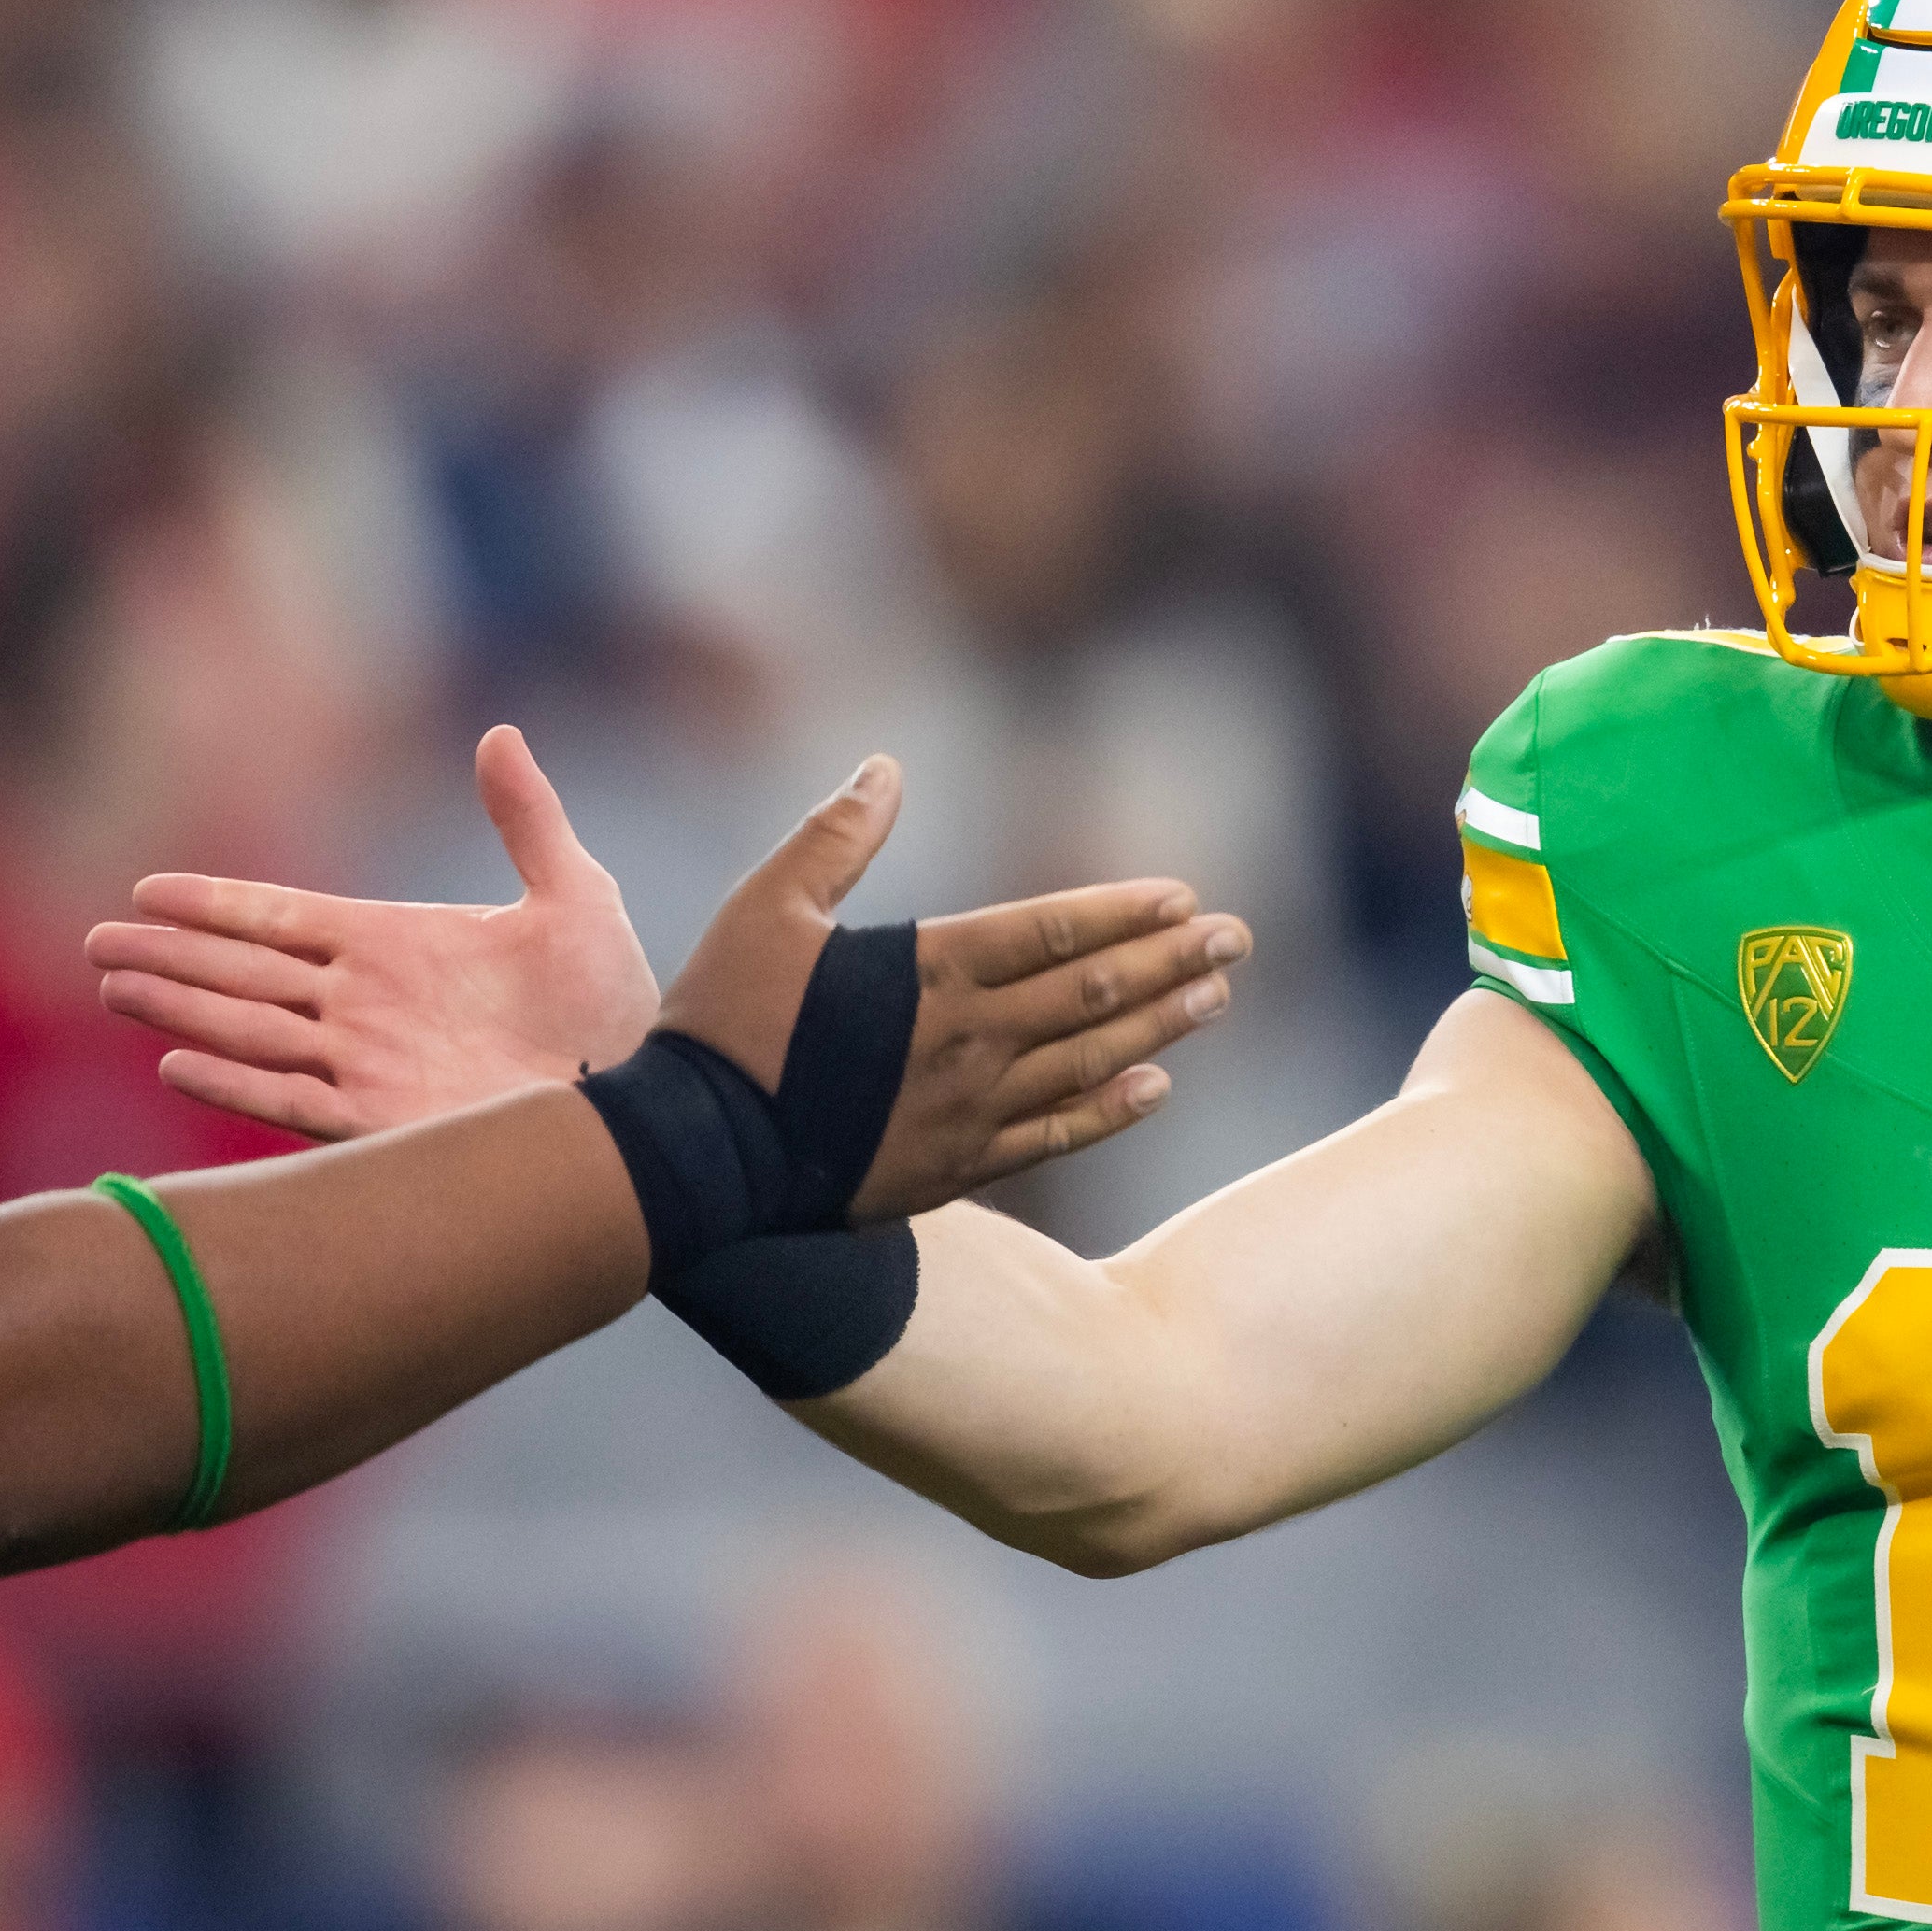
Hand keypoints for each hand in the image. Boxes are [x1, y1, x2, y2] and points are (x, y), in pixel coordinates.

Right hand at [92, 726, 661, 1140]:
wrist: (643, 1087)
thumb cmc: (613, 994)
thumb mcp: (574, 893)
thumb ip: (527, 818)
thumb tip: (500, 734)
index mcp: (394, 942)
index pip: (281, 916)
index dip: (214, 905)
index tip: (144, 891)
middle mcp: (364, 1001)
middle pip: (245, 972)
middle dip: (171, 956)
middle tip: (95, 943)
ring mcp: (366, 1061)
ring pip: (250, 1028)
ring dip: (181, 1007)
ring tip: (114, 986)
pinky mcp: (381, 1120)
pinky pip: (290, 1098)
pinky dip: (234, 1082)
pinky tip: (175, 1061)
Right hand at [643, 752, 1249, 1216]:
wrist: (694, 1155)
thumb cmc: (723, 1022)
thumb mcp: (765, 908)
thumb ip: (834, 838)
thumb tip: (885, 766)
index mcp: (927, 971)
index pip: (1053, 932)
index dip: (1124, 914)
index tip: (1183, 899)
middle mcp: (966, 1039)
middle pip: (1092, 992)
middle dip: (1171, 962)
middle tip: (1237, 940)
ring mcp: (967, 1109)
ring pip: (1088, 1060)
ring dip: (1161, 1025)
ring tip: (1217, 997)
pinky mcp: (954, 1165)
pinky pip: (1054, 1135)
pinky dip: (1111, 1108)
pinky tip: (1157, 1087)